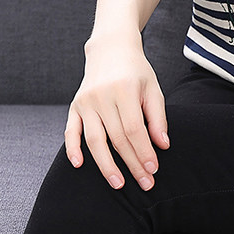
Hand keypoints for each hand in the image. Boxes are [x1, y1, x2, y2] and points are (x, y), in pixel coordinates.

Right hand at [64, 34, 169, 190]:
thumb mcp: (153, 88)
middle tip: (145, 183)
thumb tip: (163, 146)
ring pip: (95, 140)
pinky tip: (79, 165)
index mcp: (124, 90)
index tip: (154, 170)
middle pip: (117, 138)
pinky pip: (70, 131)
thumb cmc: (137, 71)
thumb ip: (157, 117)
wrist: (111, 49)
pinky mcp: (74, 105)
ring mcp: (85, 101)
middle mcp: (102, 96)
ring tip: (119, 184)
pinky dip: (72, 149)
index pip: (135, 129)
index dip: (144, 151)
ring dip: (106, 165)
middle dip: (132, 163)